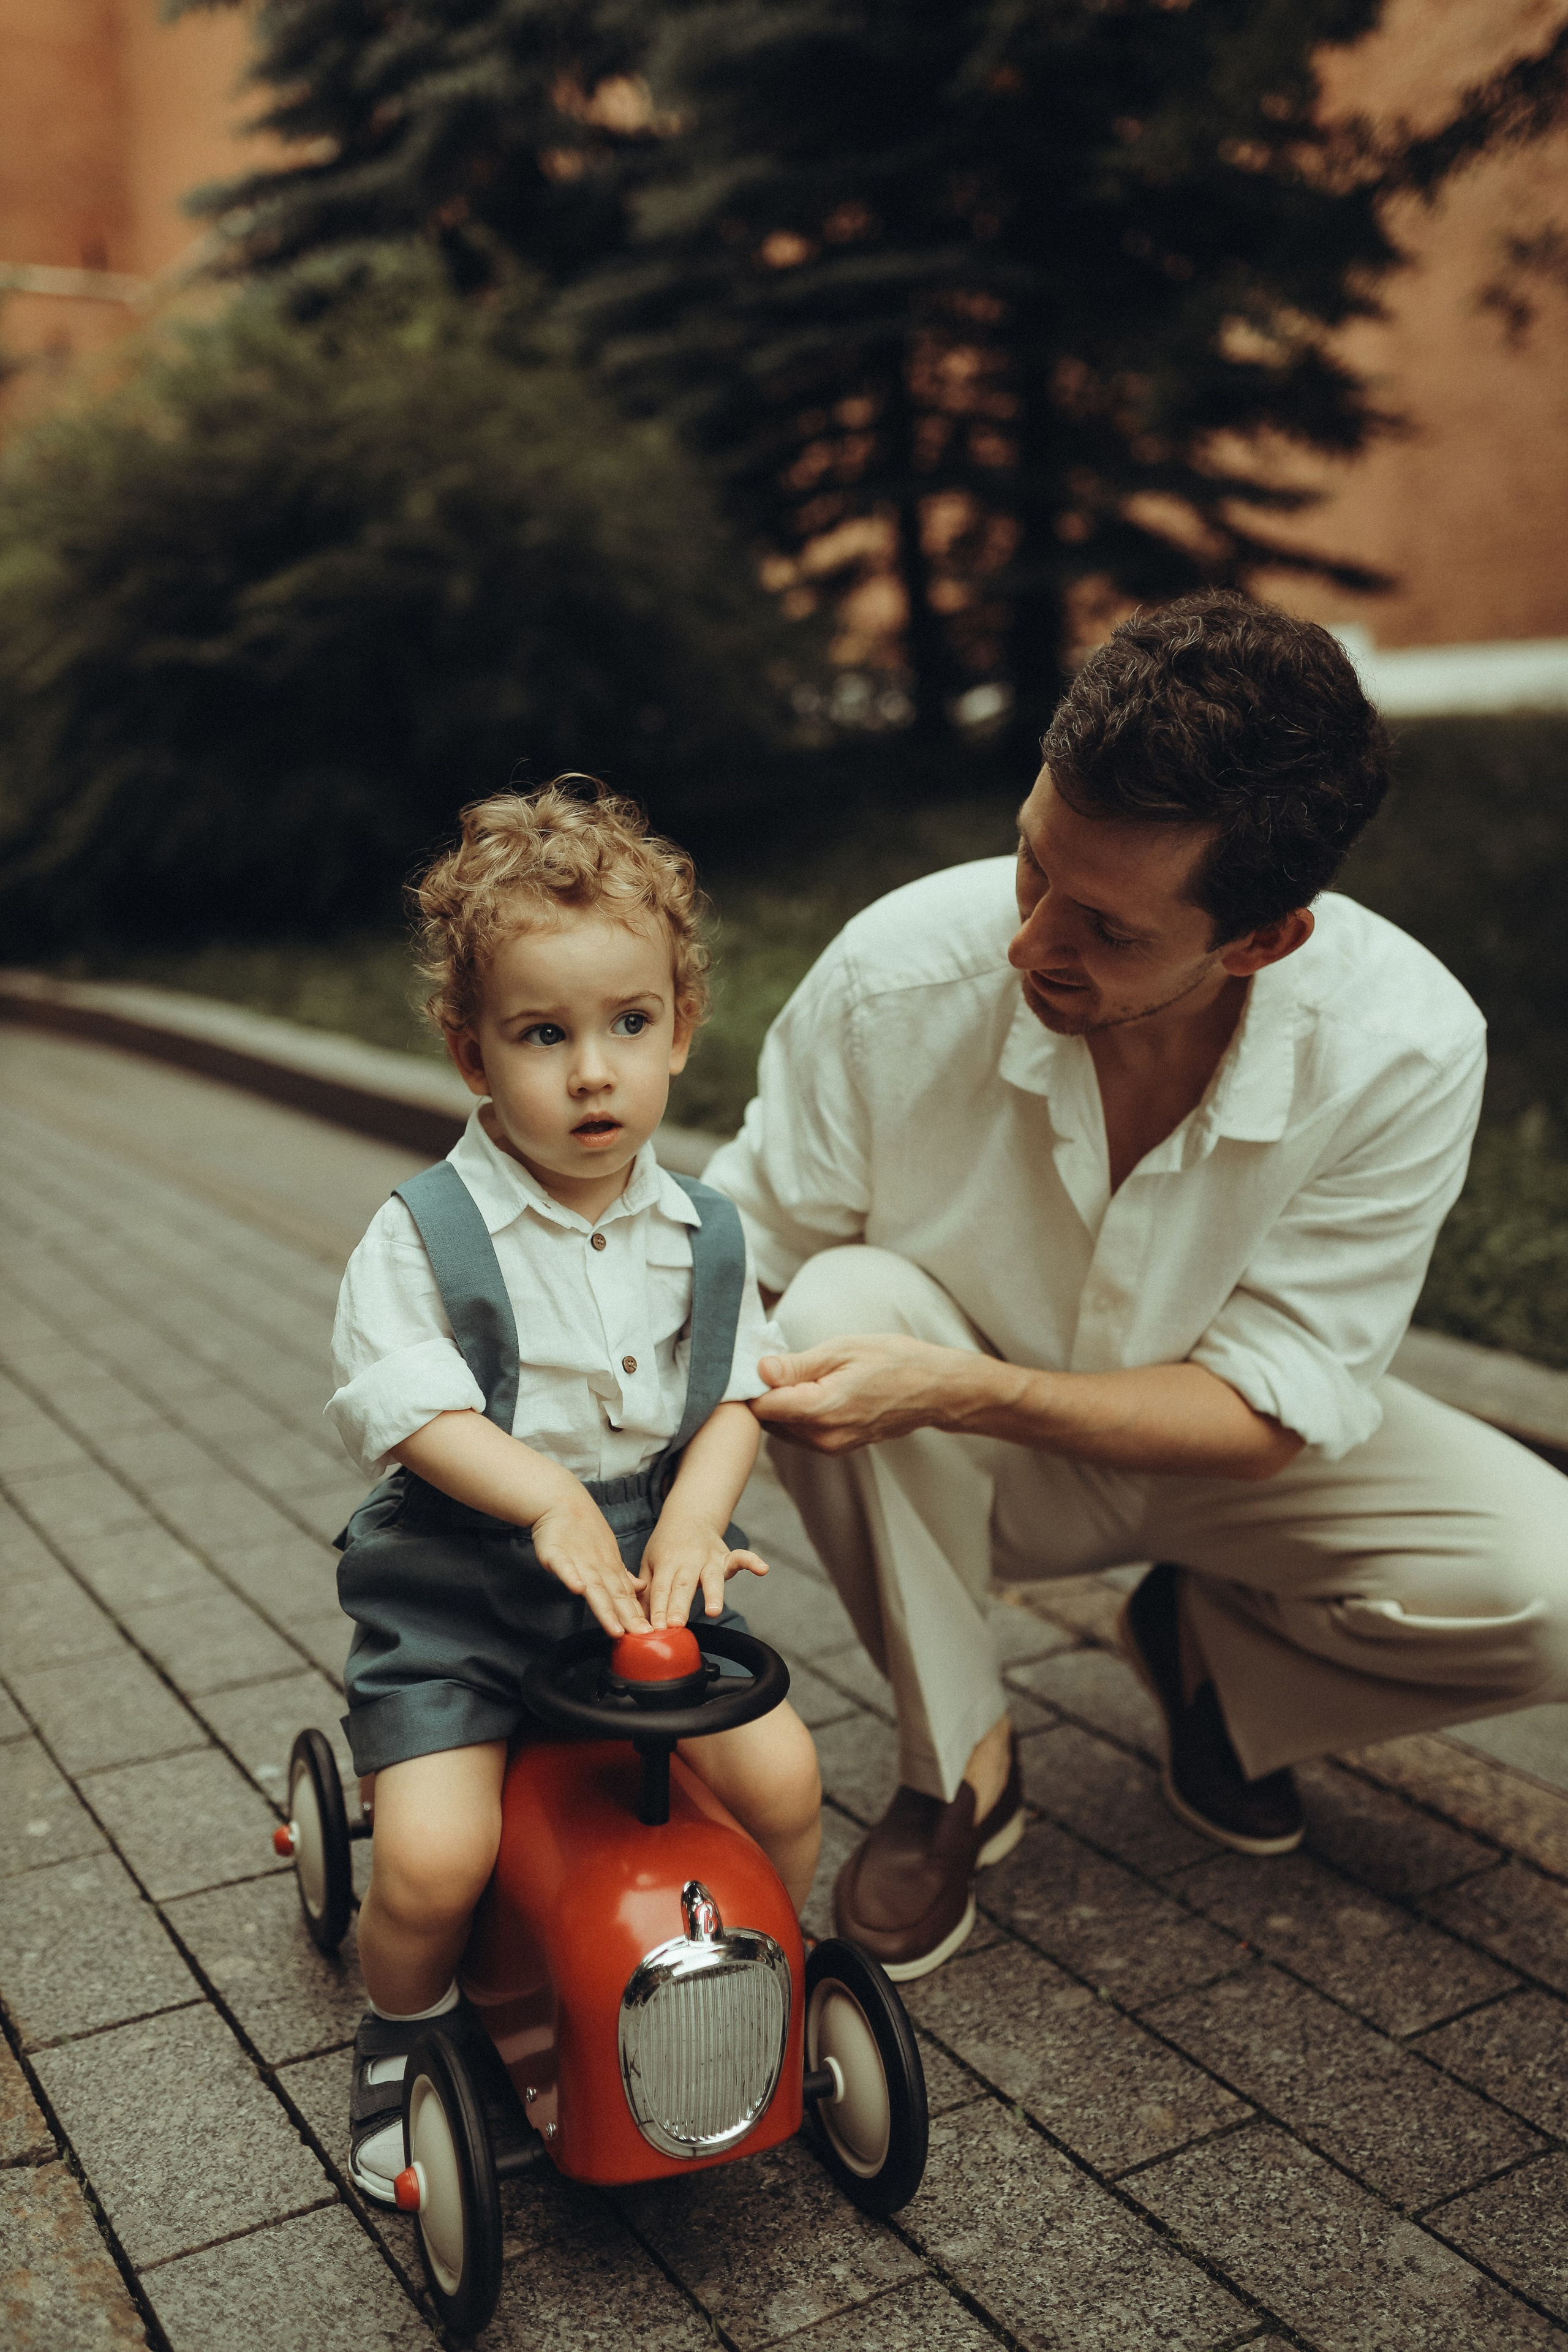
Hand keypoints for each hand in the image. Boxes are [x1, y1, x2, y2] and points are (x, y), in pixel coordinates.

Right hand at [529, 1482, 648, 1635]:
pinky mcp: (556, 1554)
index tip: (649, 1634)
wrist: (561, 1503)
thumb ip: (620, 1575)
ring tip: (615, 1627)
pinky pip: (564, 1567)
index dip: (636, 1615)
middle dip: (627, 1617)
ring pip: (593, 1587)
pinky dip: (571, 1576)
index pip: (625, 1597)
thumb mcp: (606, 1554)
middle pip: (614, 1596)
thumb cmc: (583, 1532)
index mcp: (608, 1570)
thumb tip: (639, 1589)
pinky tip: (577, 1588)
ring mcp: (578, 1562)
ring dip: (605, 1607)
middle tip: (642, 1635)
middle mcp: (597, 1569)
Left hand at [642, 1507, 768, 1626]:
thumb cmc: (666, 1546)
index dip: (658, 1609)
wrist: (689, 1517)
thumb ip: (645, 1590)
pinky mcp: (726, 1556)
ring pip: (712, 1577)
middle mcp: (688, 1560)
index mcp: (666, 1563)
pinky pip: (741, 1557)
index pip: (661, 1589)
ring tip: (713, 1611)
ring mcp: (709, 1558)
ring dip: (713, 1594)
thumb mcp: (649, 1563)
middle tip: (676, 1624)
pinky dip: (752, 1562)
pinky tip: (763, 1569)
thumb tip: (636, 1618)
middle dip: (680, 1605)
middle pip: (683, 1585)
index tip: (656, 1628)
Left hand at [751, 1334, 966, 1452]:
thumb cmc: (894, 1361)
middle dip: (764, 1393)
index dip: (752, 1383)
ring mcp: (831, 1446)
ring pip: (783, 1427)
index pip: (760, 1406)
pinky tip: (812, 1389)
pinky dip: (797, 1413)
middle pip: (767, 1420)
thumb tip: (759, 1370)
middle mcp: (822, 1437)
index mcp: (821, 1410)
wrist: (934, 1389)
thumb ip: (797, 1365)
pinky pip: (801, 1432)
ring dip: (781, 1403)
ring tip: (799, 1373)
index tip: (757, 1361)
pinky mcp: (837, 1447)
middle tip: (779, 1362)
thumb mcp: (843, 1350)